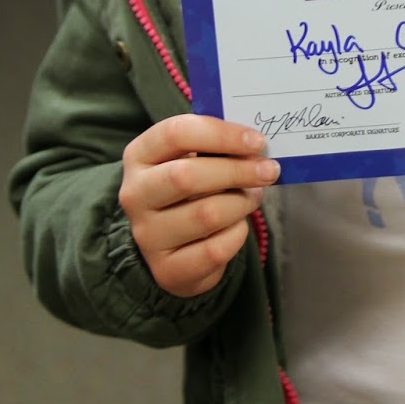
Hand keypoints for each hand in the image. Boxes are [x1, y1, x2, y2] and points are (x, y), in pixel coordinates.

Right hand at [119, 115, 279, 298]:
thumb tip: (255, 144)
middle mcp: (135, 195)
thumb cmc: (190, 190)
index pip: (176, 134)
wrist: (173, 248)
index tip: (257, 141)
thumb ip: (217, 147)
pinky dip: (237, 235)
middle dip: (238, 171)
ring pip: (206, 214)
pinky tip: (237, 226)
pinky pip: (215, 249)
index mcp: (140, 155)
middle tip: (269, 170)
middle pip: (187, 176)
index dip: (222, 135)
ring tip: (253, 197)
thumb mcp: (193, 159)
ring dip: (242, 203)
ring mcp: (147, 235)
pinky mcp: (166, 270)